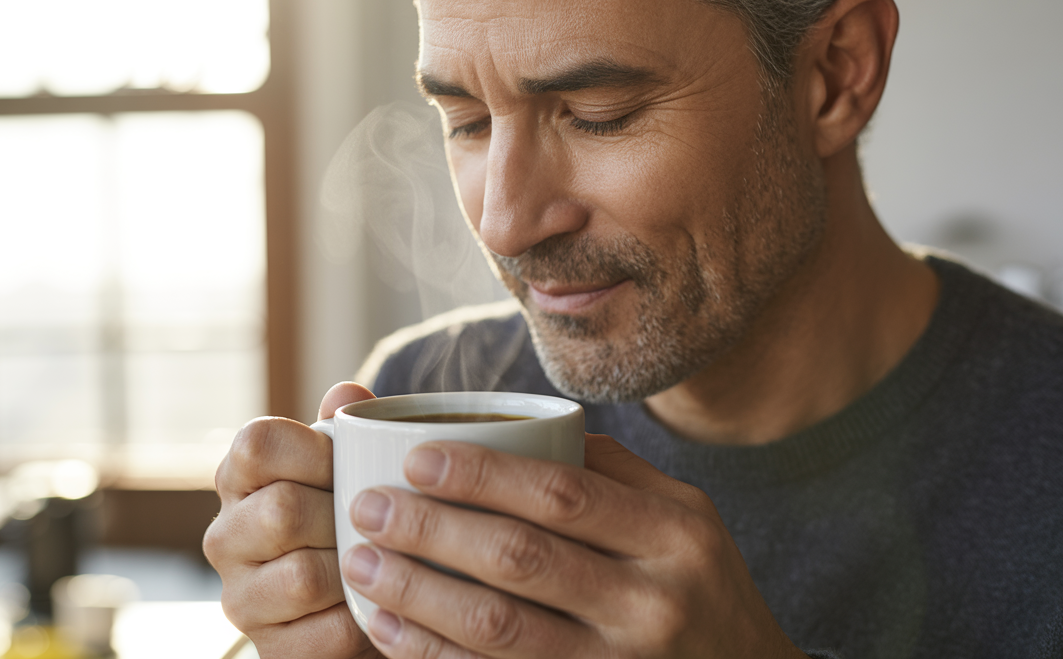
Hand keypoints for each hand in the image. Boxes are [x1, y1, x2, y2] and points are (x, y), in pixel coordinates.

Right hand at [203, 382, 381, 657]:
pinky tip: (379, 603)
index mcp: (240, 477)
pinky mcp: (271, 649)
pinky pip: (327, 633)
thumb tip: (348, 394)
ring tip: (381, 559)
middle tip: (377, 516)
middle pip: (283, 509)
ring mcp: (241, 598)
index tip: (349, 461)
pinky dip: (365, 617)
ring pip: (301, 576)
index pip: (257, 444)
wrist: (357, 601)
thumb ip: (349, 427)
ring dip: (356, 568)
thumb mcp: (348, 465)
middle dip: (344, 513)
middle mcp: (225, 537)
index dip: (314, 450)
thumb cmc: (348, 515)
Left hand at [339, 434, 806, 657]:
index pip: (562, 494)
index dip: (481, 473)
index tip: (414, 456)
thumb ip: (613, 471)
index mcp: (673, 535)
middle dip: (433, 530)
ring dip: (418, 595)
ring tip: (361, 563)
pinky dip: (434, 656)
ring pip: (500, 630)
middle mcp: (653, 602)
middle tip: (367, 507)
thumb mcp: (685, 518)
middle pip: (522, 558)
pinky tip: (390, 628)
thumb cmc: (701, 586)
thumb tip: (520, 427)